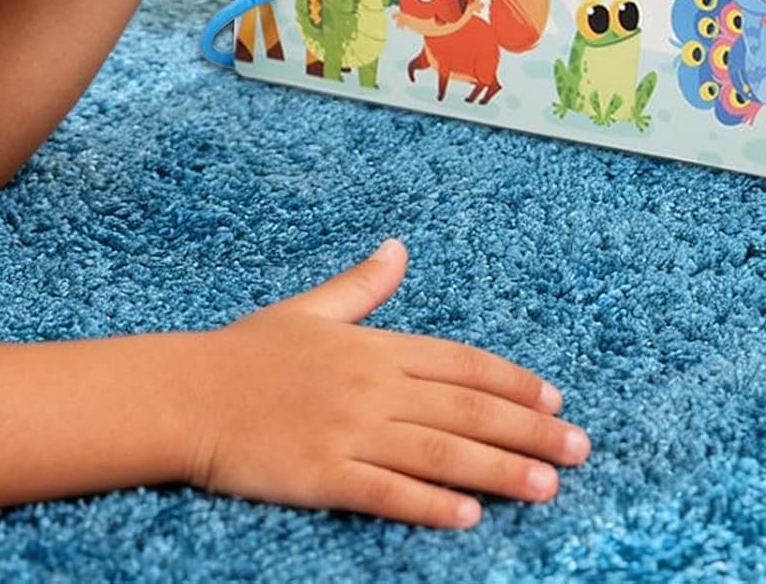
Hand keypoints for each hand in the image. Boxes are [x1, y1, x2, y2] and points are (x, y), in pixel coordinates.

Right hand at [182, 240, 590, 528]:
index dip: (514, 381)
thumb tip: (399, 248)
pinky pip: (387, 492)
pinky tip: (469, 516)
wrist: (185, 392)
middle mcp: (372, 386)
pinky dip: (430, 503)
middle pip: (467, 407)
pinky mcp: (323, 475)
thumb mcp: (311, 310)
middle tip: (579, 448)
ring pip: (440, 451)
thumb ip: (363, 285)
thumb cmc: (247, 352)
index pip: (462, 363)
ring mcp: (349, 431)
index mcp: (374, 346)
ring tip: (547, 485)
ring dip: (499, 468)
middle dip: (529, 429)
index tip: (555, 399)